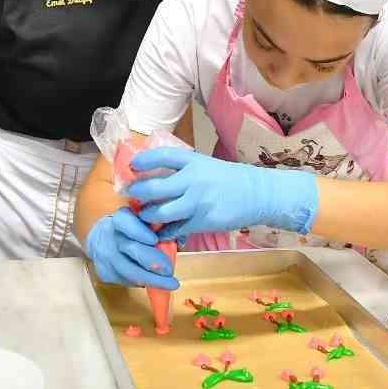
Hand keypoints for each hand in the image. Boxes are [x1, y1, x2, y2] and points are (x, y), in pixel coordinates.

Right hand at [85, 209, 178, 289]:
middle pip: (128, 248)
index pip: (124, 221)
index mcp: (122, 218)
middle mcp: (111, 235)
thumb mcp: (145, 222)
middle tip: (169, 270)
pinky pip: (124, 280)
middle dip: (151, 261)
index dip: (138, 231)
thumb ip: (160, 226)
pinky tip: (157, 284)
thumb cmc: (134, 229)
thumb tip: (179, 238)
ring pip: (126, 270)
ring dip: (151, 278)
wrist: (103, 240)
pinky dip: (143, 283)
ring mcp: (105, 255)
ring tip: (169, 283)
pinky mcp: (105, 273)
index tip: (155, 240)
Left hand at [126, 148, 317, 239]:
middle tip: (130, 195)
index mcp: (194, 162)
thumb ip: (183, 169)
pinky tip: (161, 232)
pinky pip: (175, 229)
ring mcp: (197, 202)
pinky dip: (165, 232)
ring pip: (160, 212)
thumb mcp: (206, 165)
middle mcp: (193, 180)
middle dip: (137, 193)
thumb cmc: (229, 179)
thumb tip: (155, 174)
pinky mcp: (202, 221)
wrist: (257, 194)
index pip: (162, 156)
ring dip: (148, 216)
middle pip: (154, 187)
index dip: (144, 160)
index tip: (132, 166)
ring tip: (145, 216)